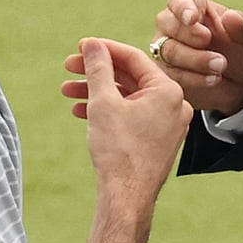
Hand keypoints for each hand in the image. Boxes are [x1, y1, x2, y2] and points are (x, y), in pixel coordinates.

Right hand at [62, 38, 192, 203]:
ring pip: (128, 97)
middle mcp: (174, 104)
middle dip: (96, 72)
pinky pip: (132, 115)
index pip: (133, 58)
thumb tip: (92, 44)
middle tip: (69, 67)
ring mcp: (167, 123)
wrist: (126, 197)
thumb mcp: (103, 102)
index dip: (104, 49)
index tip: (81, 46)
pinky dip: (108, 110)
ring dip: (97, 92)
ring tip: (68, 91)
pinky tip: (81, 111)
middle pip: (130, 77)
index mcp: (168, 90)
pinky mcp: (158, 138)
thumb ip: (98, 68)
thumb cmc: (119, 151)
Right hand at [152, 0, 242, 115]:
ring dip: (195, 60)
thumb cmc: (242, 49)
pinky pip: (171, 74)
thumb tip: (231, 17)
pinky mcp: (167, 73)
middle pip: (168, 25)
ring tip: (220, 67)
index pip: (178, 0)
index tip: (193, 18)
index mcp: (192, 6)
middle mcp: (172, 25)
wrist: (240, 82)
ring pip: (168, 51)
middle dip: (191, 38)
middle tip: (215, 47)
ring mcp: (166, 49)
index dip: (183, 8)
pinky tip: (213, 79)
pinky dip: (193, 78)